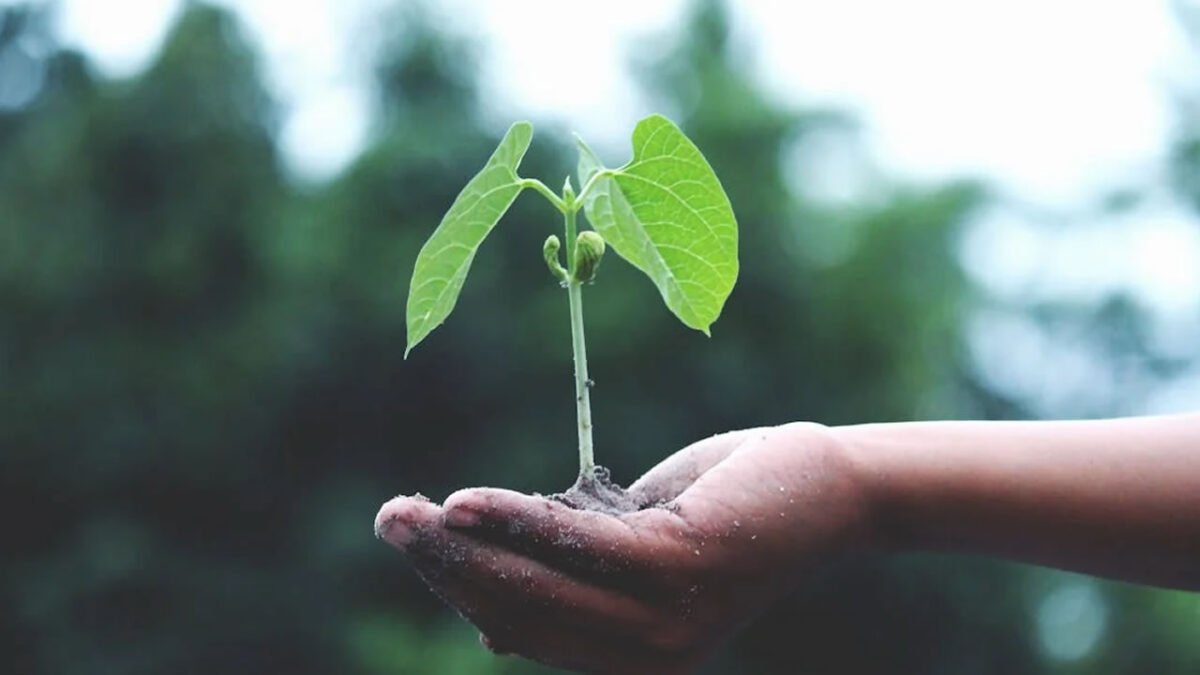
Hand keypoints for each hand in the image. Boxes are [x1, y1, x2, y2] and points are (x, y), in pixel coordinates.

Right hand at [374, 422, 870, 673]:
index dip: (461, 588)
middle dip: (445, 568)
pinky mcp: (679, 569)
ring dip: (463, 546)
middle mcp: (645, 659)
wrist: (826, 488)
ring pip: (537, 585)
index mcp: (631, 660)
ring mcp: (664, 621)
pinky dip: (517, 521)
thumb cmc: (727, 510)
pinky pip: (577, 546)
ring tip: (406, 513)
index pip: (524, 630)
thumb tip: (489, 623)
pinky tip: (466, 502)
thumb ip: (574, 578)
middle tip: (388, 520)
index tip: (417, 541)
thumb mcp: (636, 549)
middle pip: (518, 613)